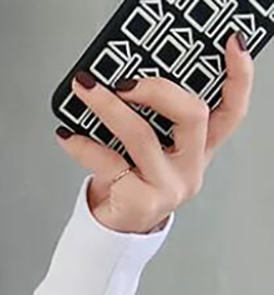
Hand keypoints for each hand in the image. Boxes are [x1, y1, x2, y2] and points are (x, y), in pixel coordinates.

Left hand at [55, 31, 254, 233]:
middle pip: (192, 115)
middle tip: (124, 82)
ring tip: (88, 93)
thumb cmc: (129, 189)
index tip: (233, 45)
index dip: (239, 77)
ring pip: (142, 136)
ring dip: (109, 108)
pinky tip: (68, 136)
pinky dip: (83, 146)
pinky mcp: (140, 201)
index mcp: (200, 150)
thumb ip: (150, 124)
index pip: (231, 111)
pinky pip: (108, 163)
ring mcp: (168, 187)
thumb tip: (115, 85)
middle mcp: (190, 168)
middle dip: (156, 89)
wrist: (113, 237)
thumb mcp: (148, 154)